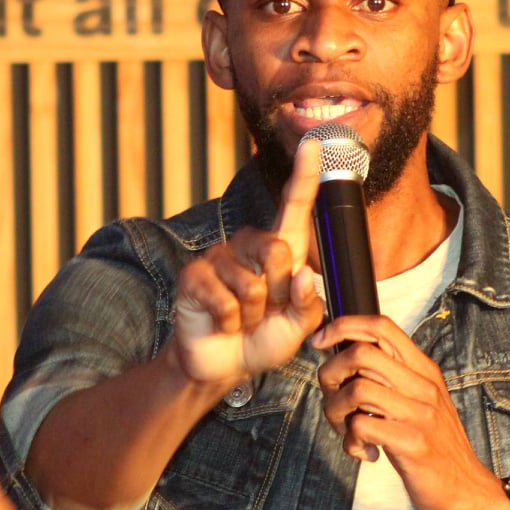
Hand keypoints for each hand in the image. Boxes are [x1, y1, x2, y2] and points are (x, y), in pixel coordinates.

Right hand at [170, 138, 327, 384]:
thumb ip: (307, 306)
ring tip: (241, 320)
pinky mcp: (194, 276)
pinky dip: (229, 323)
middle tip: (265, 312)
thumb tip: (301, 275)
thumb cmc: (263, 339)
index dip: (305, 175)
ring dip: (251, 316)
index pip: (295, 207)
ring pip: (251, 285)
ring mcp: (218, 258)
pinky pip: (225, 301)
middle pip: (278, 251)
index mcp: (281, 251)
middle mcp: (249, 245)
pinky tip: (221, 323)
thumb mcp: (297, 329)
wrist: (222, 365)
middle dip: (278, 293)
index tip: (315, 143)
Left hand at [311, 316, 509, 509]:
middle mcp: (423, 386)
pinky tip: (363, 452)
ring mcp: (420, 414)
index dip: (343, 326)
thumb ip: (391, 378)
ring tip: (346, 430)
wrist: (468, 490)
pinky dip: (351, 441)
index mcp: (424, 370)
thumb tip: (346, 356)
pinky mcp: (412, 444)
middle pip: (362, 353)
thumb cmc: (435, 446)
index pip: (381, 326)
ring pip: (356, 389)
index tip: (321, 342)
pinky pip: (362, 427)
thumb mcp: (420, 402)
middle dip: (330, 373)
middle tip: (331, 397)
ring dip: (336, 411)